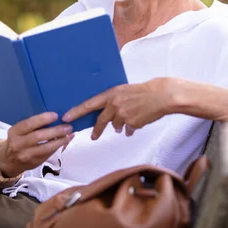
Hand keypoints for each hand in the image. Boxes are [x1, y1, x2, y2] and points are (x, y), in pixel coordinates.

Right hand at [0, 112, 73, 176]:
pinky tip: (66, 141)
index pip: (29, 124)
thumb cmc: (18, 140)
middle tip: (68, 126)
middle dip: (55, 131)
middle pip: (38, 137)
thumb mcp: (19, 131)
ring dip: (60, 141)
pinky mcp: (34, 163)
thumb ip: (32, 125)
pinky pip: (48, 154)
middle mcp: (18, 144)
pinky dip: (58, 147)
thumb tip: (54, 117)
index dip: (43, 119)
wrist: (8, 161)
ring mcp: (26, 156)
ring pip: (46, 148)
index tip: (55, 115)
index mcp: (14, 132)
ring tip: (70, 134)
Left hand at [62, 77, 180, 139]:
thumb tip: (108, 115)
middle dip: (97, 130)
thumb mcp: (124, 91)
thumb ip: (114, 101)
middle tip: (93, 136)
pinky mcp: (132, 123)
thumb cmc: (143, 91)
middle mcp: (114, 104)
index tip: (66, 117)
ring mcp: (123, 115)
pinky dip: (131, 128)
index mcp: (111, 94)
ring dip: (121, 126)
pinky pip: (128, 129)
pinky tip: (139, 121)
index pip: (89, 104)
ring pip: (116, 126)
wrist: (161, 95)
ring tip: (130, 118)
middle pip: (101, 121)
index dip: (76, 111)